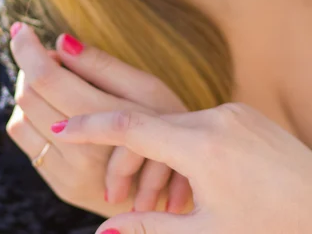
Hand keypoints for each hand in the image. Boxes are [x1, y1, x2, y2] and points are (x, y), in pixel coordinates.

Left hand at [6, 24, 192, 216]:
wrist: (172, 193)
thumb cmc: (167, 132)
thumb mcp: (148, 90)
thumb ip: (102, 66)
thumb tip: (61, 42)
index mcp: (105, 123)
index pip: (48, 79)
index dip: (28, 50)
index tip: (20, 28)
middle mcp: (81, 155)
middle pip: (29, 95)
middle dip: (30, 66)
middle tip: (47, 54)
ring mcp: (67, 175)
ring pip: (20, 117)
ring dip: (29, 90)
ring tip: (55, 81)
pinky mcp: (59, 185)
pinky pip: (26, 140)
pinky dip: (31, 115)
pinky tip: (55, 107)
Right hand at [54, 103, 311, 232]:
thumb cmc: (272, 227)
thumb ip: (150, 229)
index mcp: (203, 148)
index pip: (130, 126)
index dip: (90, 128)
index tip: (61, 127)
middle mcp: (215, 118)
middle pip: (150, 126)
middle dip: (126, 156)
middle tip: (116, 194)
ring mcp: (231, 111)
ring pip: (174, 125)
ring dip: (156, 154)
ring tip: (163, 199)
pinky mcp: (242, 113)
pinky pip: (198, 123)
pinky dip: (181, 146)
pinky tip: (190, 179)